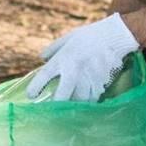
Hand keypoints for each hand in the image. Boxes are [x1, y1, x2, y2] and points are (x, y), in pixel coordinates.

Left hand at [23, 12, 139, 102]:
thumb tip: (41, 58)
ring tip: (67, 109)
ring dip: (72, 106)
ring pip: (78, 101)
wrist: (115, 37)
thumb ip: (53, 48)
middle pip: (61, 97)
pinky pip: (91, 99)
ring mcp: (88, 79)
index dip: (35, 88)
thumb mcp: (68, 38)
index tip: (31, 96)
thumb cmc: (90, 36)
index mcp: (63, 58)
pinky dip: (86, 103)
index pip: (44, 76)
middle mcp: (74, 71)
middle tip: (51, 110)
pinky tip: (83, 103)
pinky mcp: (100, 84)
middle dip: (55, 105)